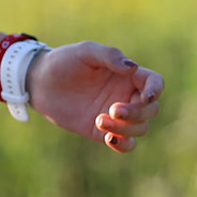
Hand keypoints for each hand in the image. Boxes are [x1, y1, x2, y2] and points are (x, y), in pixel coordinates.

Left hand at [27, 41, 163, 152]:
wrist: (41, 83)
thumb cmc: (64, 62)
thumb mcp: (85, 52)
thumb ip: (109, 56)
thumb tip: (133, 68)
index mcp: (127, 75)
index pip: (155, 83)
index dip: (156, 91)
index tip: (145, 97)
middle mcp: (126, 95)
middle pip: (151, 110)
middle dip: (137, 113)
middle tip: (113, 110)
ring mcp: (117, 116)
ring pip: (140, 128)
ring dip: (126, 129)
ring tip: (99, 121)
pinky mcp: (104, 131)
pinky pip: (126, 144)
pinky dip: (124, 145)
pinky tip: (109, 139)